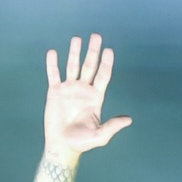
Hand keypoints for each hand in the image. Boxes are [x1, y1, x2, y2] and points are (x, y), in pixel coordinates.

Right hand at [44, 34, 131, 162]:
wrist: (62, 145)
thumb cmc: (82, 142)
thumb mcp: (100, 136)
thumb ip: (112, 126)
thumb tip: (129, 120)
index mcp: (95, 97)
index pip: (103, 75)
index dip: (106, 63)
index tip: (109, 50)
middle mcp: (83, 90)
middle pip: (90, 66)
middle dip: (93, 51)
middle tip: (96, 36)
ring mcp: (69, 89)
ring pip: (72, 66)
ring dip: (75, 52)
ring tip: (77, 39)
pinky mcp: (55, 92)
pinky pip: (53, 75)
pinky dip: (53, 64)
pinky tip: (53, 52)